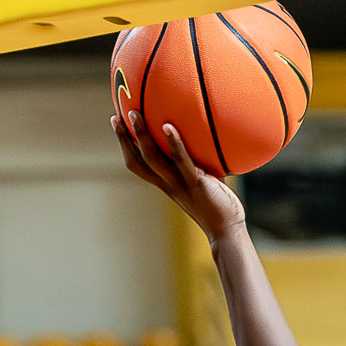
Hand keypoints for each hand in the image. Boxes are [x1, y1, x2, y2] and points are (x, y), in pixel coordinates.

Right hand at [112, 111, 246, 240]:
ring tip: (135, 114)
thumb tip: (206, 139)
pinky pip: (181, 161)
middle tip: (118, 116)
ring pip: (153, 159)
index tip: (118, 123)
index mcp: (166, 184)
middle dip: (124, 140)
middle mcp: (168, 185)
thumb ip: (199, 164)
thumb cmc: (219, 206)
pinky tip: (168, 126)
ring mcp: (180, 184)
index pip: (139, 165)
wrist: (227, 230)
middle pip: (138, 162)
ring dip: (142, 136)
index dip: (126, 146)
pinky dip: (173, 143)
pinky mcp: (196, 183)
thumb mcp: (204, 182)